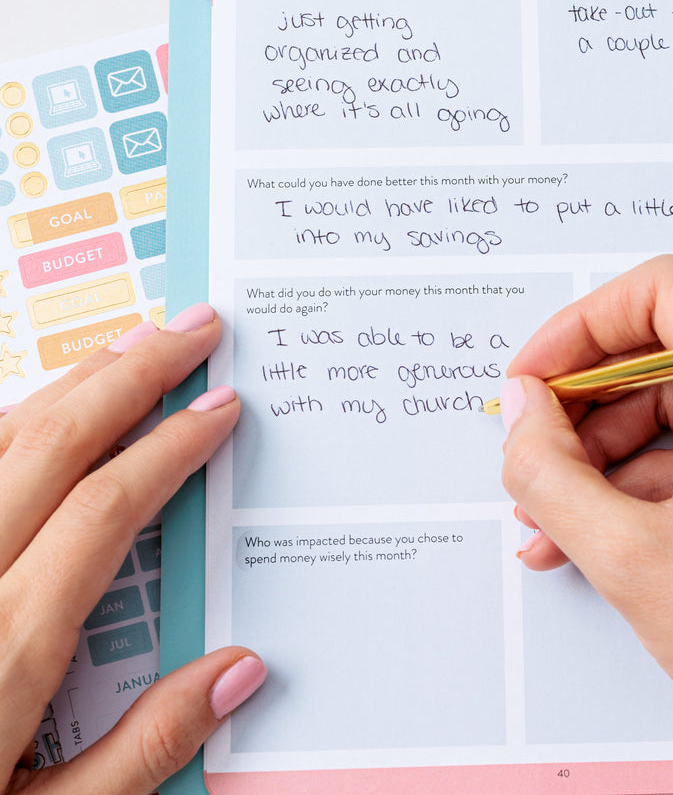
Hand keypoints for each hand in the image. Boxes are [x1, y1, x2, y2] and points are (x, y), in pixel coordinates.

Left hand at [0, 305, 264, 793]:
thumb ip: (145, 750)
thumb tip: (244, 668)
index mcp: (6, 652)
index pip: (104, 510)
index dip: (170, 446)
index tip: (221, 404)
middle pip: (53, 449)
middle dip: (133, 377)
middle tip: (195, 327)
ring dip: (72, 385)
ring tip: (134, 343)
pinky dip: (6, 423)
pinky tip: (37, 408)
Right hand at [499, 255, 672, 794]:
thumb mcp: (634, 559)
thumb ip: (551, 471)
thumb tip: (520, 408)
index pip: (665, 293)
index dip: (580, 328)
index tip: (534, 378)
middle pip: (668, 352)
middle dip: (586, 408)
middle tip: (530, 454)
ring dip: (609, 454)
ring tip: (551, 514)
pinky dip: (653, 477)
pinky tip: (598, 529)